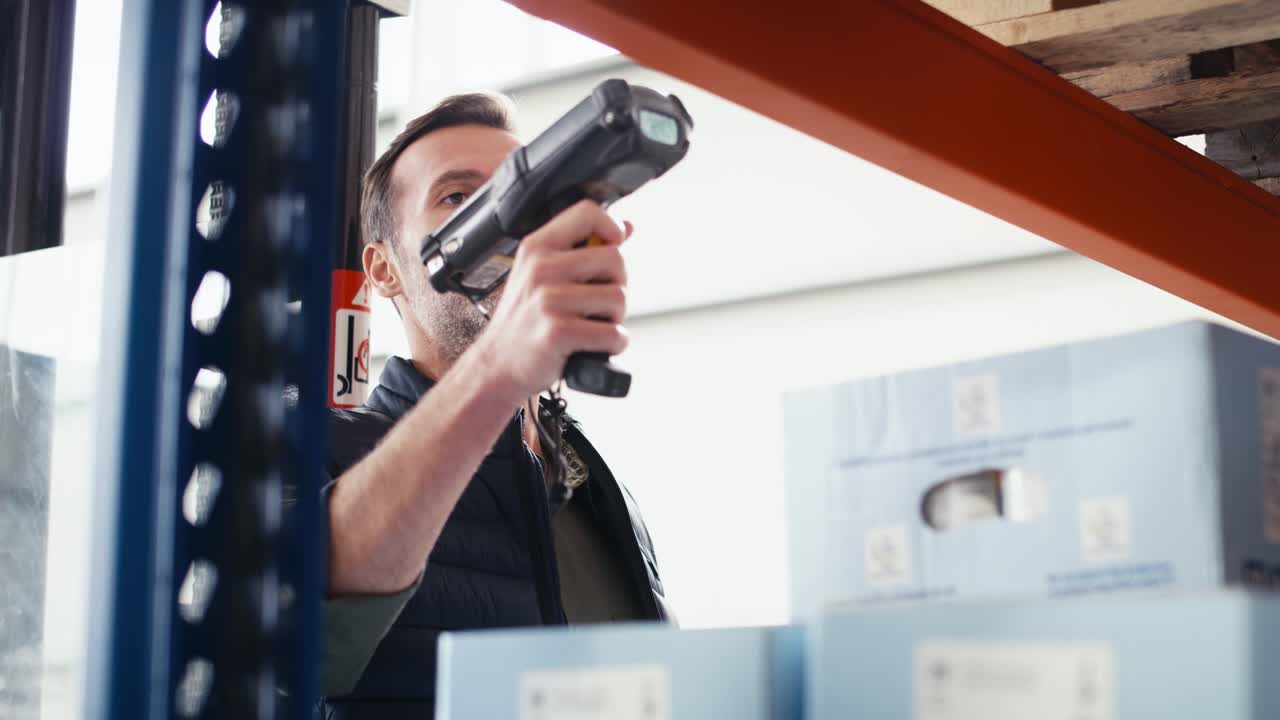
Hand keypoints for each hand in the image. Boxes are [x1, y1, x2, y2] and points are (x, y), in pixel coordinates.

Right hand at [469, 199, 631, 401]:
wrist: (496, 365)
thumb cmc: (524, 321)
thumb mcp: (541, 274)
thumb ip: (581, 249)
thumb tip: (626, 228)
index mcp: (537, 247)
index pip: (588, 212)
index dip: (611, 229)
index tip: (611, 248)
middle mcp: (541, 268)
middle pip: (616, 259)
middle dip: (617, 285)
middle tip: (596, 304)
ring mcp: (548, 300)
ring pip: (619, 298)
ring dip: (615, 319)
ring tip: (590, 325)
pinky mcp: (557, 332)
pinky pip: (613, 334)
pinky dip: (613, 345)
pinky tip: (592, 346)